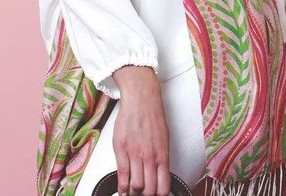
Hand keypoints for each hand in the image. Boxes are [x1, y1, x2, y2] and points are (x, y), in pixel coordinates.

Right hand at [110, 66, 170, 195]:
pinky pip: (122, 173)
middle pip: (148, 190)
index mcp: (162, 155)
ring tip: (132, 193)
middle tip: (142, 194)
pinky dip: (122, 186)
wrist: (141, 99)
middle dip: (145, 195)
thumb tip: (159, 175)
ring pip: (135, 185)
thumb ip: (161, 158)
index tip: (154, 195)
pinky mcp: (121, 148)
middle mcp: (150, 157)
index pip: (163, 187)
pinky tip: (122, 189)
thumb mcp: (164, 140)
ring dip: (133, 193)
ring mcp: (135, 153)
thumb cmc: (153, 116)